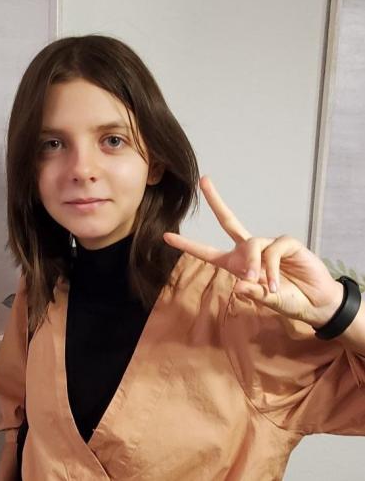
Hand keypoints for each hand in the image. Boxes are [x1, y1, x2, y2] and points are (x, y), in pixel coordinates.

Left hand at [163, 175, 343, 327]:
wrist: (316, 303)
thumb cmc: (288, 300)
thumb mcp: (267, 300)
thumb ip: (253, 293)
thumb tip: (239, 284)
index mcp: (236, 264)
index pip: (207, 252)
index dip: (187, 245)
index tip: (166, 236)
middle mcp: (249, 250)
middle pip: (229, 221)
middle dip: (216, 201)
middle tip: (203, 180)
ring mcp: (268, 245)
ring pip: (253, 244)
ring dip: (256, 266)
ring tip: (267, 287)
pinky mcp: (286, 243)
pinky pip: (273, 250)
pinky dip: (272, 268)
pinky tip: (277, 283)